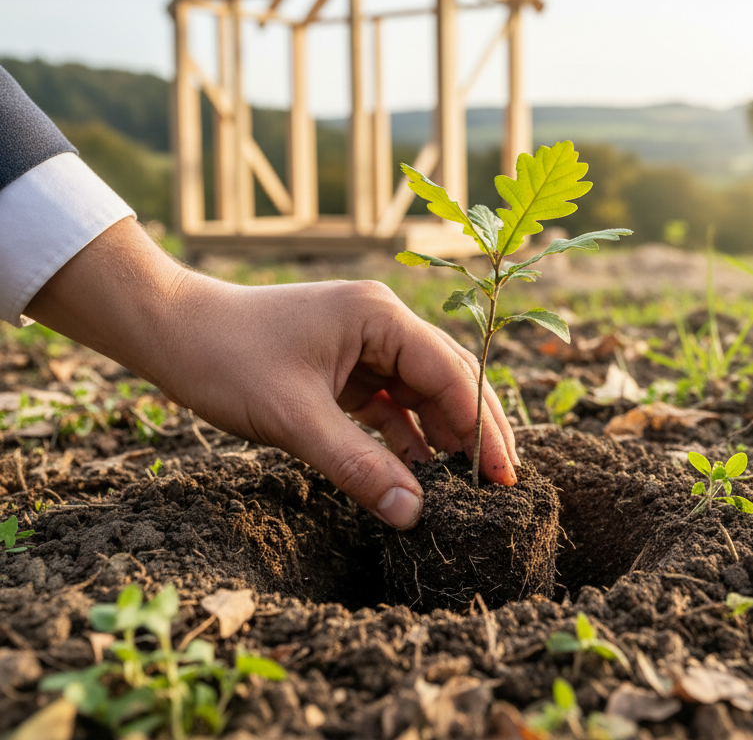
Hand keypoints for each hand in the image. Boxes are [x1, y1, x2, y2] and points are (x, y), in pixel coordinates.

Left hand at [25, 218, 518, 528]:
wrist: (172, 332)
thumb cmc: (228, 358)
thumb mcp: (295, 419)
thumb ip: (357, 466)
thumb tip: (412, 513)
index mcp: (380, 316)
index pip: (449, 371)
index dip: (479, 425)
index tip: (502, 474)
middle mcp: (381, 323)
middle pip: (446, 378)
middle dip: (473, 429)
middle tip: (501, 483)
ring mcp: (364, 345)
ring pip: (420, 394)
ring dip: (440, 436)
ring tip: (466, 486)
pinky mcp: (345, 367)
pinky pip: (389, 404)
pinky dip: (403, 438)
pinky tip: (417, 473)